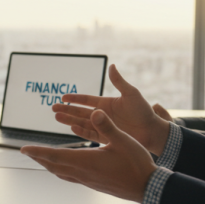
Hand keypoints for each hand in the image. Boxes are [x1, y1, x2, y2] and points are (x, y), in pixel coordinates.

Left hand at [22, 109, 157, 202]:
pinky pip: (71, 177)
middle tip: (27, 152)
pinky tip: (66, 168)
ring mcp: (88, 181)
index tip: (23, 149)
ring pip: (61, 172)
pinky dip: (62, 170)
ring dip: (49, 164)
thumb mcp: (123, 141)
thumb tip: (94, 111)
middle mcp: (83, 173)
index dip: (37, 151)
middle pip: (54, 165)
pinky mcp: (94, 185)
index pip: (55, 155)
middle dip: (39, 158)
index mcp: (86, 161)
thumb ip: (107, 126)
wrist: (147, 189)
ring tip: (42, 159)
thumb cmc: (137, 164)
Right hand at [51, 64, 169, 154]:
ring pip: (82, 123)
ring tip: (56, 117)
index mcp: (106, 103)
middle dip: (67, 110)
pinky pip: (90, 134)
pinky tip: (72, 127)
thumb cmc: (144, 111)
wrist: (152, 131)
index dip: (75, 98)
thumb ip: (119, 82)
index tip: (63, 97)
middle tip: (53, 108)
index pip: (87, 100)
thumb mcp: (131, 94)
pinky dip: (81, 131)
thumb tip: (112, 66)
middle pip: (80, 112)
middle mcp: (102, 115)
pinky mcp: (105, 137)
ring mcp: (103, 126)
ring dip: (69, 120)